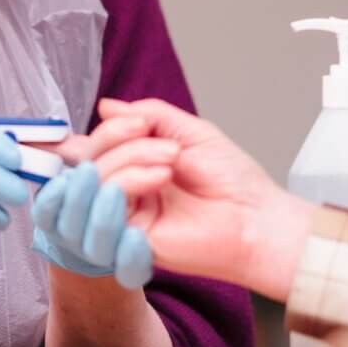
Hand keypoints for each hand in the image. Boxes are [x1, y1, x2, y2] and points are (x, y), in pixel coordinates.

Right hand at [59, 99, 309, 300]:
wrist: (258, 219)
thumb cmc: (233, 181)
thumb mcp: (189, 132)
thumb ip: (148, 115)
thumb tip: (106, 106)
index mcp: (135, 166)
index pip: (94, 147)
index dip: (103, 131)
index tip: (129, 120)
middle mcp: (124, 191)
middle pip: (89, 159)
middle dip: (119, 138)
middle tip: (164, 140)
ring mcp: (124, 216)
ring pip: (95, 179)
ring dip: (130, 158)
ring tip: (172, 159)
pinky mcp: (127, 240)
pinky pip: (106, 205)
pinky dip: (129, 181)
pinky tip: (160, 178)